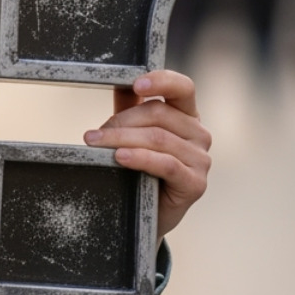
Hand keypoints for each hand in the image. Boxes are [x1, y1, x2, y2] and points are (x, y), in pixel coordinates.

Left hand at [84, 69, 209, 238]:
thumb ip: (130, 105)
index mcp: (187, 115)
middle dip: (121, 122)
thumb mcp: (134, 133)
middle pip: (159, 114)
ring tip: (96, 144)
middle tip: (94, 134)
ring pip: (158, 138)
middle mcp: (199, 134)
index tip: (136, 84)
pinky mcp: (196, 183)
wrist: (145, 215)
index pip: (183, 87)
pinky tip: (120, 157)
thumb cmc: (140, 169)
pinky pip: (166, 164)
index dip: (161, 81)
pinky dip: (140, 158)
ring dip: (121, 139)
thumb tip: (117, 79)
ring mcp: (201, 159)